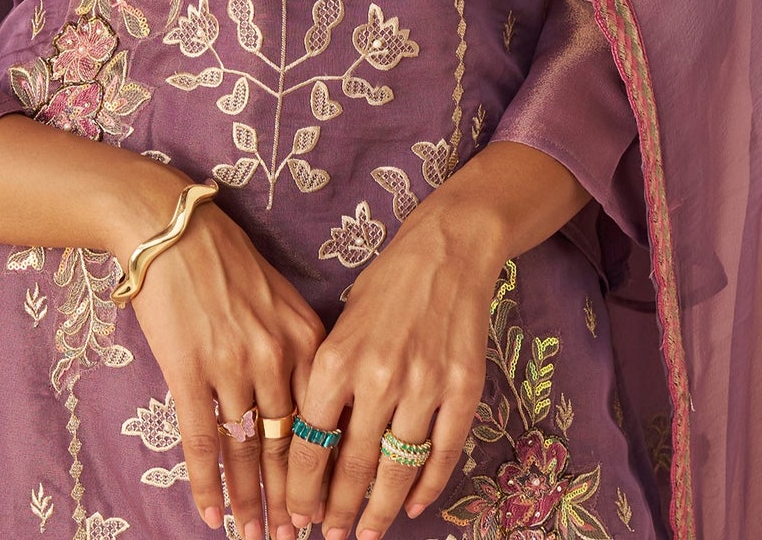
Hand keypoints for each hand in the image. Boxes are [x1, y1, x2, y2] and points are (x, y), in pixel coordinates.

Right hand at [115, 171, 326, 539]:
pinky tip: (211, 515)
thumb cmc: (226, 258)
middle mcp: (275, 354)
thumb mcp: (280, 295)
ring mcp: (231, 365)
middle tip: (294, 536)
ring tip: (257, 536)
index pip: (325, 419)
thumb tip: (312, 400)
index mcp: (306, 336)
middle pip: (289, 443)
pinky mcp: (188, 370)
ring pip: (247, 450)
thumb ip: (299, 345)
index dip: (326, 469)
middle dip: (292, 497)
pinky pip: (203, 440)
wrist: (171, 227)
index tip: (328, 505)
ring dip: (251, 500)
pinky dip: (207, 484)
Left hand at [284, 141, 587, 539]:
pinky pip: (443, 452)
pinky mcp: (463, 388)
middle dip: (339, 509)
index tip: (298, 515)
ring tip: (368, 533)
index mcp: (337, 359)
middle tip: (330, 536)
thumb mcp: (341, 325)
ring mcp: (425, 385)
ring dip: (382, 510)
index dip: (302, 488)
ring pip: (399, 468)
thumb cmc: (385, 286)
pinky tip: (414, 504)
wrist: (448, 250)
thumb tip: (314, 447)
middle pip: (354, 465)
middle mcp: (379, 377)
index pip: (310, 443)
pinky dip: (428, 485)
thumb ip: (329, 383)